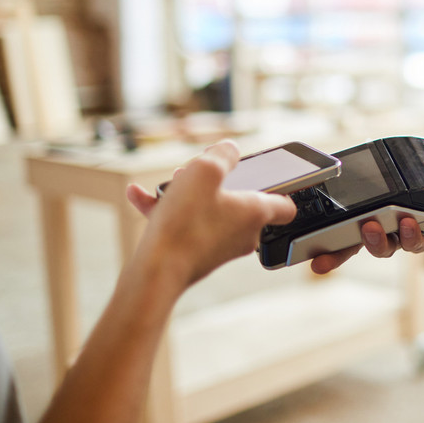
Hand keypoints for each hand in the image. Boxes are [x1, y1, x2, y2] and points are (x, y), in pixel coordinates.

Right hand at [126, 140, 296, 287]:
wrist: (156, 272)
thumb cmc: (186, 222)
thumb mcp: (205, 170)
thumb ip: (222, 154)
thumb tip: (229, 150)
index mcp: (256, 213)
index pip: (285, 205)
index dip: (281, 188)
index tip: (269, 178)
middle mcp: (243, 233)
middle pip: (239, 202)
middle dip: (217, 183)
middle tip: (196, 173)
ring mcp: (219, 247)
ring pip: (207, 211)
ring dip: (188, 194)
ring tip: (168, 184)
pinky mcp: (195, 256)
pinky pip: (185, 226)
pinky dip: (166, 210)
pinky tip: (138, 195)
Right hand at [309, 152, 423, 273]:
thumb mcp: (406, 160)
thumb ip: (387, 160)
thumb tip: (365, 148)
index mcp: (366, 210)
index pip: (339, 231)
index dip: (324, 248)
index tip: (312, 259)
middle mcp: (379, 227)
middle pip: (354, 245)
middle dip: (343, 251)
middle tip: (348, 231)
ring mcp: (399, 235)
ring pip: (383, 246)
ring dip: (377, 240)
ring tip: (375, 226)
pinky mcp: (422, 239)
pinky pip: (413, 243)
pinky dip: (410, 235)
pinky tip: (408, 224)